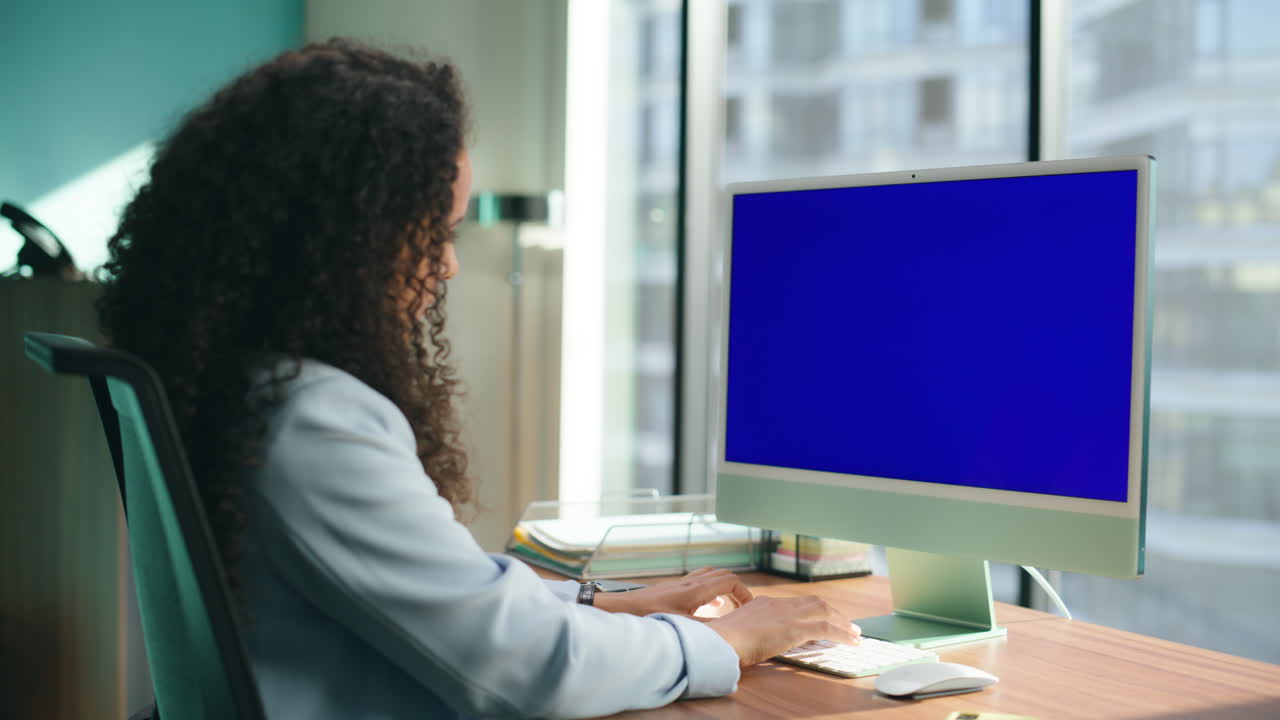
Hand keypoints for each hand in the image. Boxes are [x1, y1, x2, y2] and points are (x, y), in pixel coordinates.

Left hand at [592, 567, 752, 617]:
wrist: (620, 609)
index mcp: (696, 590)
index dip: (744, 593)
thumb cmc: (648, 617)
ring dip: (722, 587)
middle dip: (737, 589)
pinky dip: (709, 589)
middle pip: (723, 574)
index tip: (749, 608)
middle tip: (742, 607)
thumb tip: (730, 631)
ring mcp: (680, 583)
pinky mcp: (672, 588)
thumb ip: (708, 627)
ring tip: (727, 605)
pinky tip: (706, 605)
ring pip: (710, 575)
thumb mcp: (683, 628)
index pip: (731, 581)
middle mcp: (690, 582)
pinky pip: (699, 581)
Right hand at [705, 594, 860, 667]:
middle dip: (834, 613)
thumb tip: (752, 643)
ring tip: (855, 634)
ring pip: (824, 612)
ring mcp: (787, 614)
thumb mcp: (737, 632)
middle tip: (848, 624)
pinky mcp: (794, 628)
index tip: (823, 619)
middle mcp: (778, 604)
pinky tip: (852, 642)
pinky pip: (827, 629)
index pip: (796, 604)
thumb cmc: (722, 642)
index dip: (813, 610)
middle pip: (815, 603)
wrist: (720, 640)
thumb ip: (750, 633)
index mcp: (764, 603)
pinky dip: (843, 635)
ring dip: (843, 622)